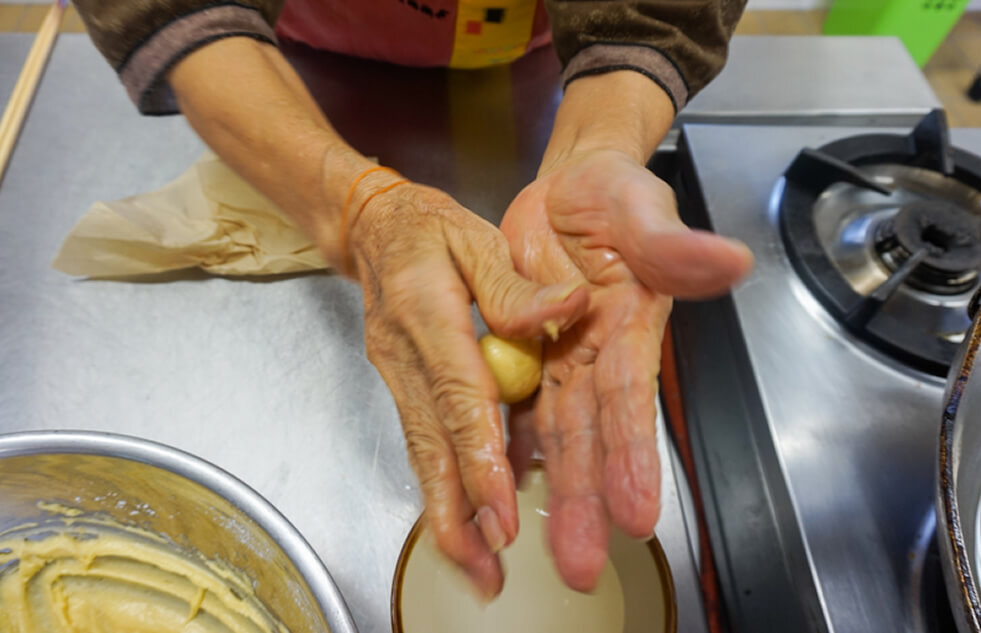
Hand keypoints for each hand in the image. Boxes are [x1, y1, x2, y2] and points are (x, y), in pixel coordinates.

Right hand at [346, 174, 588, 597]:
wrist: (370, 230)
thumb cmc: (427, 229)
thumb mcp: (475, 235)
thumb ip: (515, 283)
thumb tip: (566, 308)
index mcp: (428, 313)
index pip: (457, 393)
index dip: (479, 453)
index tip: (501, 505)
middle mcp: (405, 356)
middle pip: (431, 443)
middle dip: (460, 509)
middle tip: (486, 567)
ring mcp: (397, 376)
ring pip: (421, 454)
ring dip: (447, 514)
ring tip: (476, 568)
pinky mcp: (401, 387)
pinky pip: (422, 443)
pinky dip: (441, 488)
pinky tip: (464, 524)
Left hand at [501, 148, 752, 590]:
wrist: (572, 189)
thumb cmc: (619, 198)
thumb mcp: (645, 210)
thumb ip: (675, 245)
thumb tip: (728, 260)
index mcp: (630, 326)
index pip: (630, 396)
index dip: (633, 452)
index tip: (636, 511)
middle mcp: (597, 354)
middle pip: (589, 433)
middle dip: (587, 497)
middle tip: (582, 562)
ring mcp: (560, 359)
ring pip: (552, 431)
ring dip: (551, 489)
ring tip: (545, 550)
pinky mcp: (524, 351)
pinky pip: (514, 404)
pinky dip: (508, 445)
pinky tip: (500, 487)